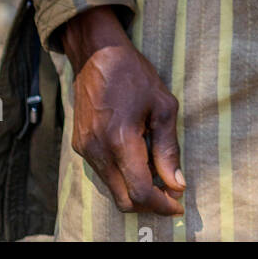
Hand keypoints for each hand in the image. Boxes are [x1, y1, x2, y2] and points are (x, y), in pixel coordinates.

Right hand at [61, 4, 185, 216]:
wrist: (96, 53)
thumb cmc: (134, 74)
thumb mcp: (163, 106)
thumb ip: (168, 148)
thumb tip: (176, 184)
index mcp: (120, 140)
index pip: (139, 192)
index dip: (161, 205)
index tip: (178, 204)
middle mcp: (98, 150)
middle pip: (123, 200)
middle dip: (148, 205)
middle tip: (169, 195)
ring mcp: (85, 149)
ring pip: (112, 188)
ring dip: (134, 190)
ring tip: (156, 172)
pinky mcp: (80, 145)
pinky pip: (102, 173)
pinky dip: (121, 175)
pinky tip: (136, 158)